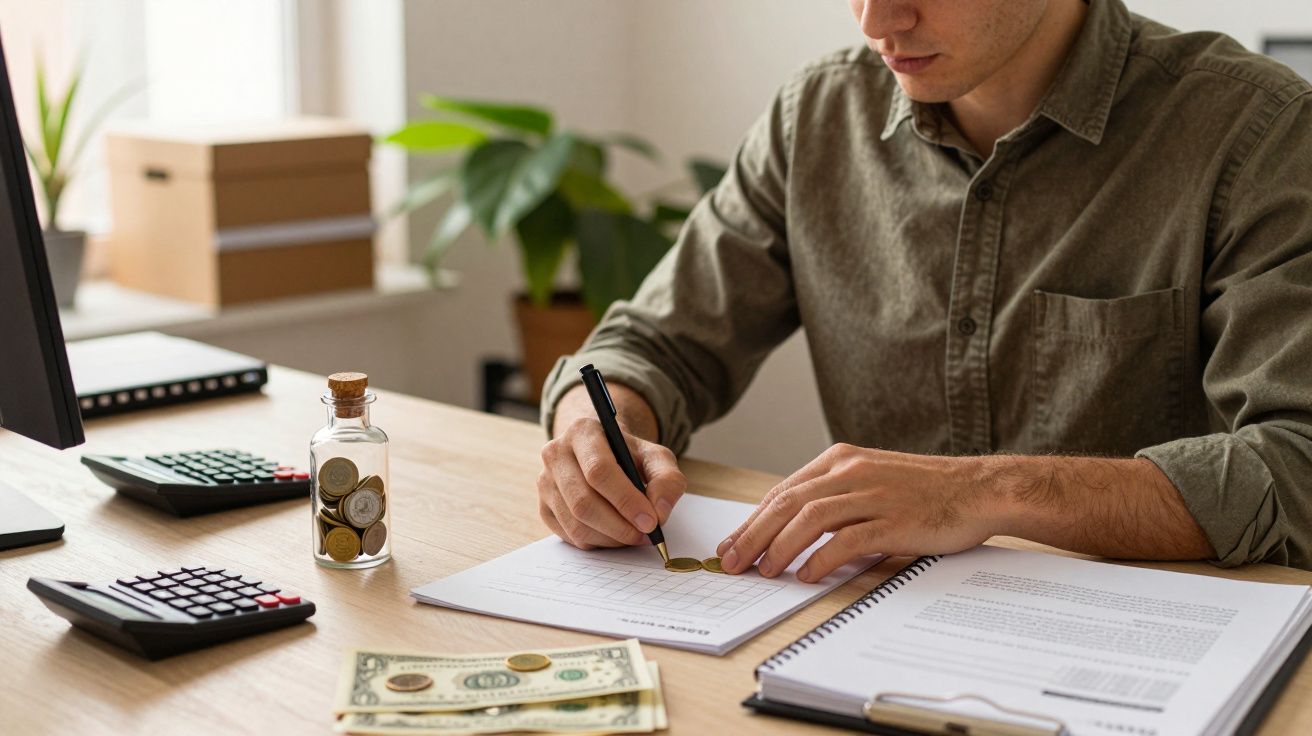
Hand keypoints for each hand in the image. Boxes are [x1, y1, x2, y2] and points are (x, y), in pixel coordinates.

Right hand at [538, 416, 686, 548]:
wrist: (603, 454)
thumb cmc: (629, 456)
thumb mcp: (656, 457)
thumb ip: (667, 480)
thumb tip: (660, 512)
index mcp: (582, 432)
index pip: (598, 471)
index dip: (626, 500)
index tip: (650, 521)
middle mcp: (556, 454)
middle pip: (583, 502)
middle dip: (619, 526)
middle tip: (646, 535)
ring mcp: (545, 482)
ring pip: (576, 524)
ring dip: (611, 538)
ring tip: (634, 535)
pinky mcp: (544, 507)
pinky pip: (570, 536)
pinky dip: (597, 542)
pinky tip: (615, 534)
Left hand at [715, 444, 999, 581]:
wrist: (979, 488)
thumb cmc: (926, 490)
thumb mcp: (871, 480)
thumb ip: (835, 497)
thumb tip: (793, 532)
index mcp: (841, 459)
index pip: (783, 491)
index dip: (752, 520)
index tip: (732, 544)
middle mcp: (851, 470)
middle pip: (787, 503)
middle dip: (753, 535)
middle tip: (732, 562)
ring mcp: (873, 493)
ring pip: (810, 518)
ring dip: (780, 547)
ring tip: (764, 571)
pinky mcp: (895, 519)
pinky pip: (848, 539)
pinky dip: (822, 558)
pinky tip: (808, 574)